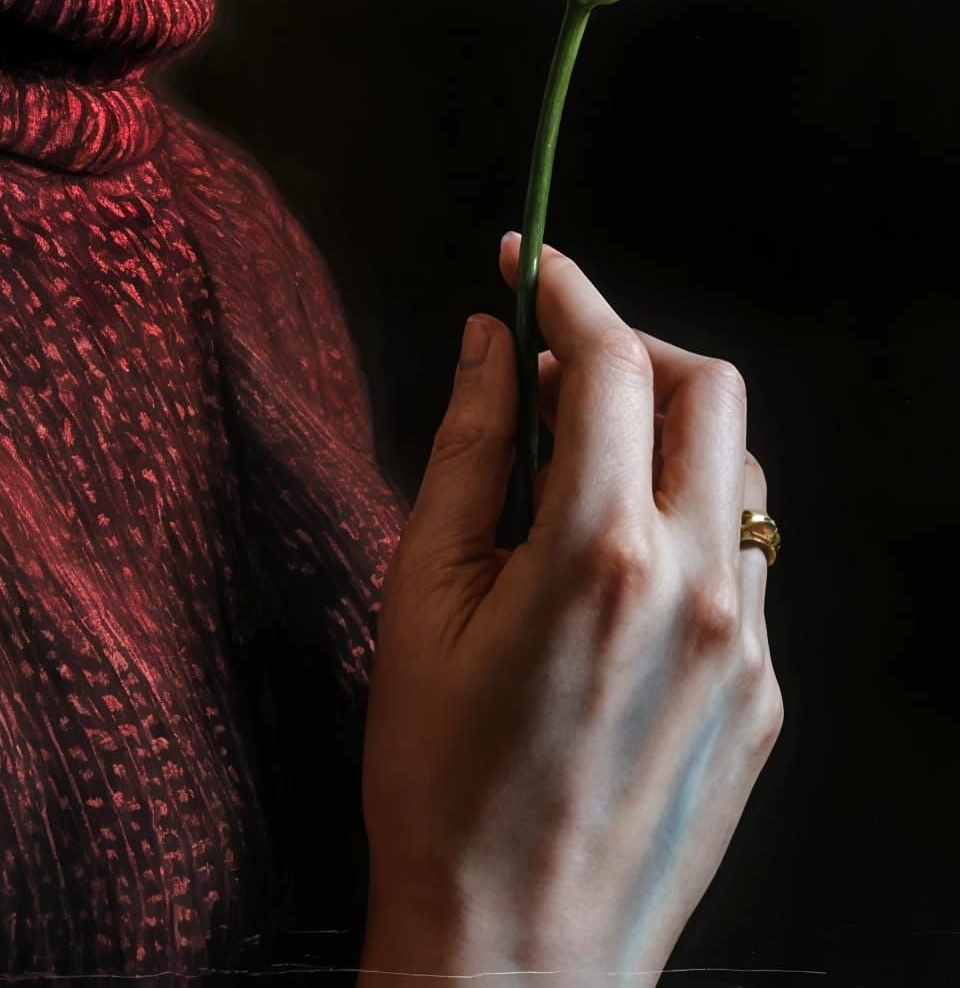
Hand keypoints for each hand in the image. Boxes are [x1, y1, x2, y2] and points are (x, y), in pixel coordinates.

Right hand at [358, 232, 782, 981]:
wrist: (513, 958)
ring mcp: (744, 647)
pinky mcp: (762, 699)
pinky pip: (741, 564)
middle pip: (709, 390)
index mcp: (602, 555)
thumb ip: (469, 450)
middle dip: (635, 349)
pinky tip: (611, 563)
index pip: (612, 363)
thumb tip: (491, 342)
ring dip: (667, 438)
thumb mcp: (419, 598)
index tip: (527, 262)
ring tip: (579, 469)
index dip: (567, 291)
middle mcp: (696, 589)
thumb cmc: (440, 788)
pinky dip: (686, 524)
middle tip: (561, 364)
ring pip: (736, 473)